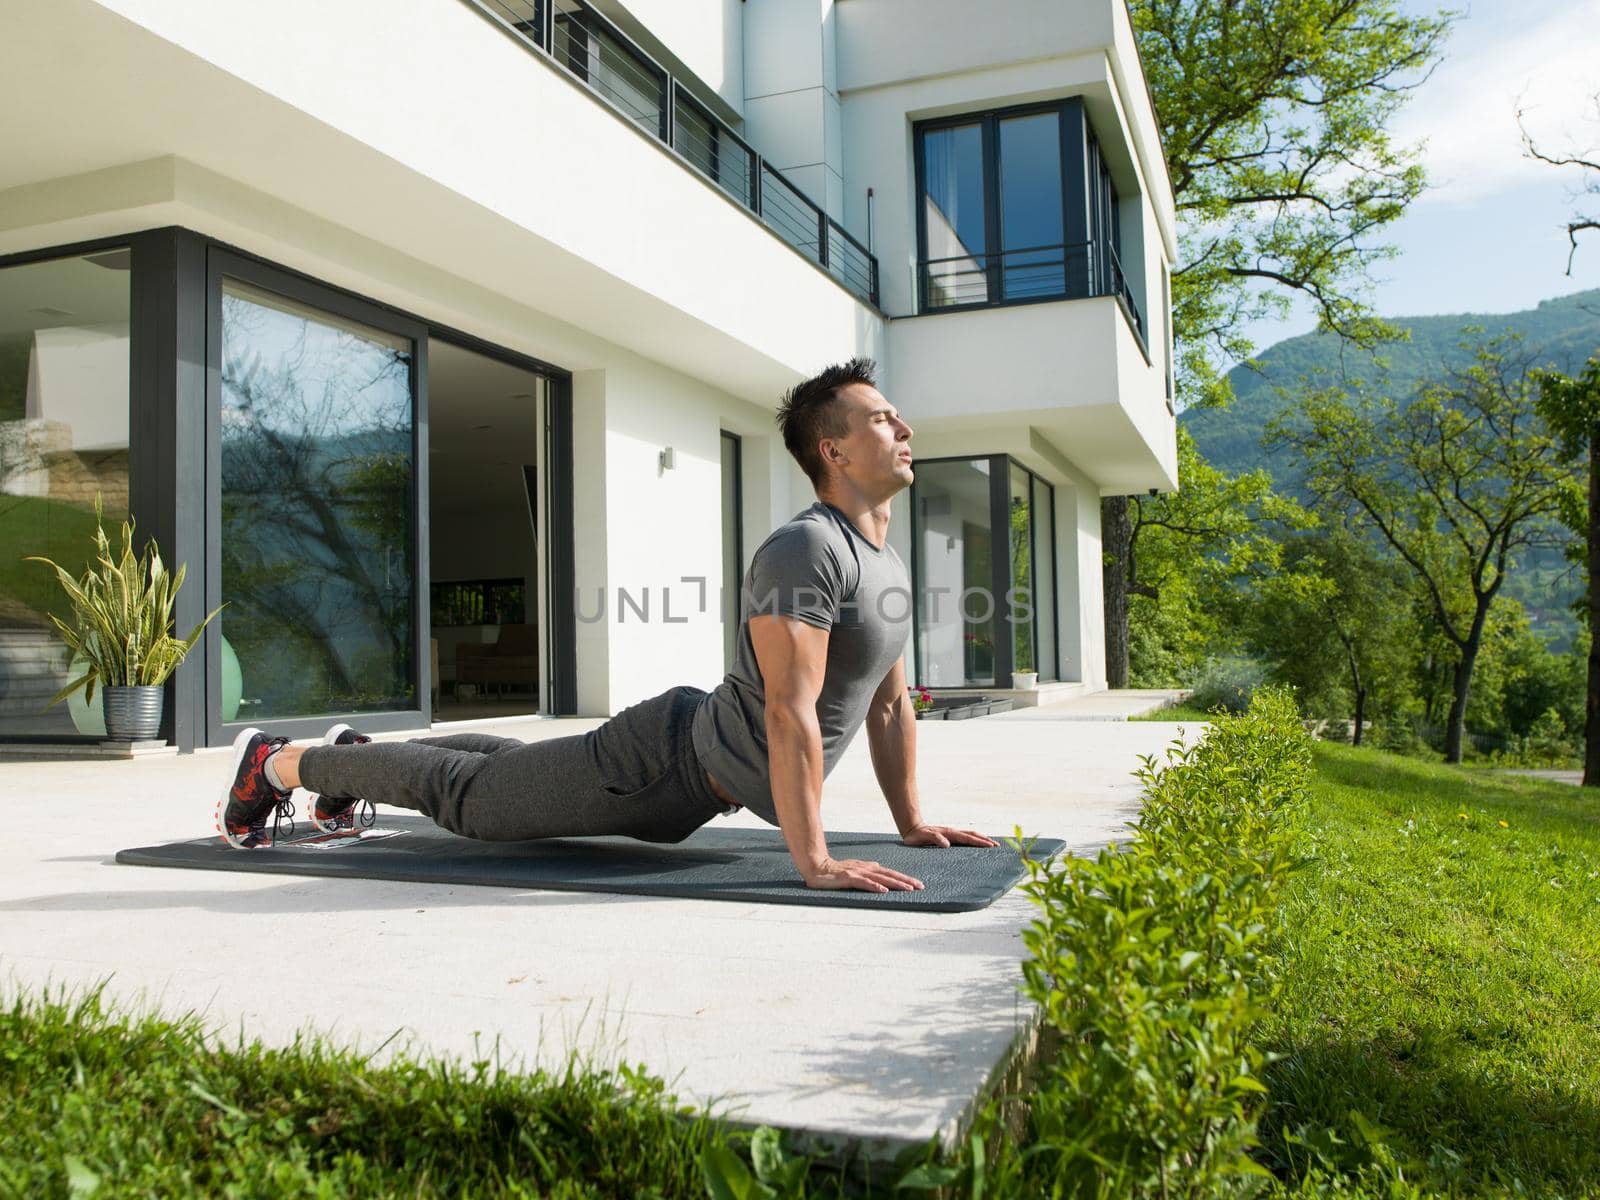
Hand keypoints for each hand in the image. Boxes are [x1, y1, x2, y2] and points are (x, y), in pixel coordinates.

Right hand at [804, 857, 924, 892]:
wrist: (817, 867)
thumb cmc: (835, 871)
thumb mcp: (854, 871)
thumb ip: (867, 871)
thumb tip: (879, 871)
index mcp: (868, 868)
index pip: (890, 873)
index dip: (904, 878)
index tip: (917, 884)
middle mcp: (866, 868)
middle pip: (890, 875)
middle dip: (906, 881)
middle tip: (920, 887)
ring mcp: (858, 873)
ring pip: (881, 878)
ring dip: (895, 884)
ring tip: (908, 889)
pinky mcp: (849, 878)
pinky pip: (864, 883)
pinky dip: (875, 886)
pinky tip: (884, 891)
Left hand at [901, 824, 997, 848]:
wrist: (912, 828)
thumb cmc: (916, 836)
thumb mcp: (923, 837)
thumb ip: (934, 838)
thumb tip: (947, 844)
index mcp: (949, 833)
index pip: (968, 838)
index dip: (979, 842)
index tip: (990, 845)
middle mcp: (952, 832)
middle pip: (972, 835)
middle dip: (985, 840)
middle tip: (997, 846)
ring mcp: (952, 834)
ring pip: (970, 835)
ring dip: (981, 839)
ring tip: (992, 844)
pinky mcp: (949, 837)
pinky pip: (965, 838)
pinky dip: (974, 840)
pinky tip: (977, 845)